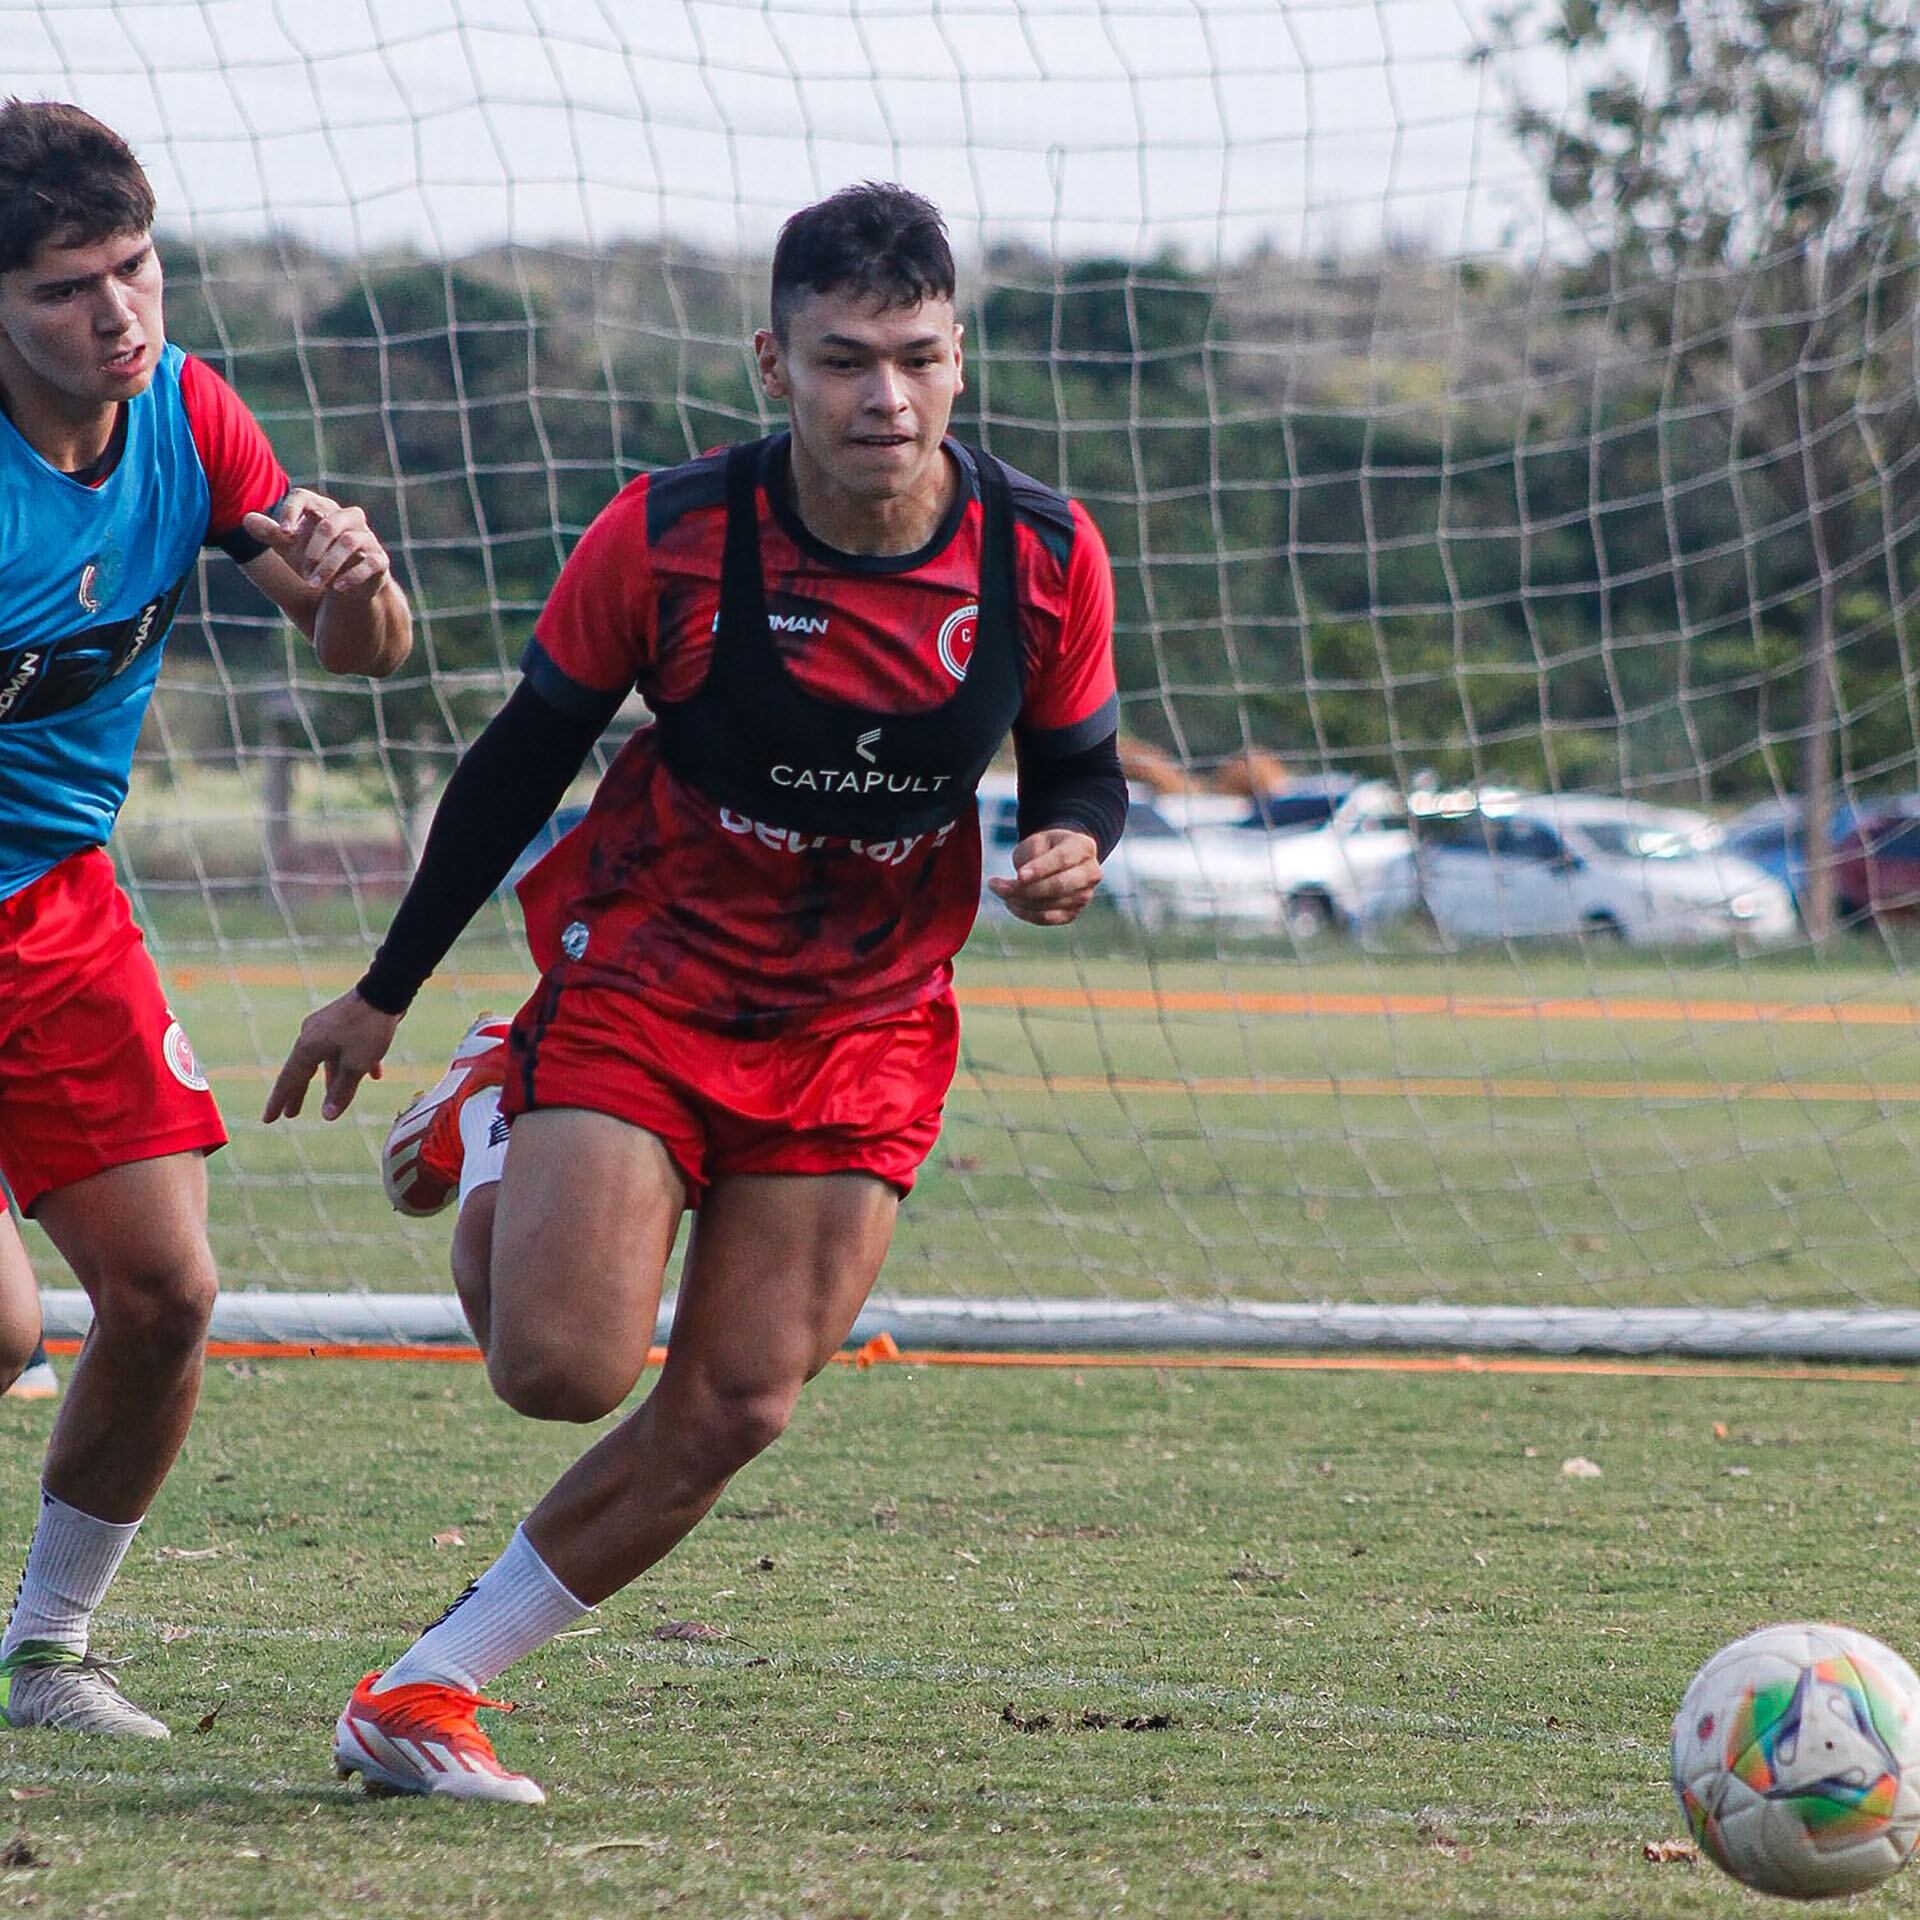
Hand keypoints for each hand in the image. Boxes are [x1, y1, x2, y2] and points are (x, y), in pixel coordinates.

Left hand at [243, 488, 391, 604]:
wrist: (349, 586)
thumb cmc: (318, 560)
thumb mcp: (292, 549)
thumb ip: (273, 533)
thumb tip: (246, 519)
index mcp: (323, 511)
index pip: (305, 498)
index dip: (292, 511)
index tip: (284, 533)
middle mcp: (348, 520)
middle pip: (330, 523)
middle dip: (313, 549)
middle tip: (303, 571)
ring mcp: (367, 539)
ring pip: (350, 542)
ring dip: (329, 565)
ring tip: (314, 584)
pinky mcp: (379, 560)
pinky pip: (371, 562)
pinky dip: (353, 575)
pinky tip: (338, 588)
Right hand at [263, 990, 400, 1122]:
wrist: (386, 990)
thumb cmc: (368, 1029)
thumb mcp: (356, 1065)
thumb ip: (342, 1091)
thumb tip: (327, 1116)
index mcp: (307, 1047)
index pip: (289, 1080)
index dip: (278, 1102)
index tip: (268, 1120)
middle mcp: (311, 1036)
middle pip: (303, 1070)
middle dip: (299, 1094)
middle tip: (290, 1114)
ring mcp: (327, 1027)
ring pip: (326, 1061)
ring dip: (330, 1080)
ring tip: (330, 1100)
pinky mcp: (344, 1021)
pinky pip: (345, 1048)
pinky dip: (354, 1062)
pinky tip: (374, 1074)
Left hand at [988, 828, 1102, 925]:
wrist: (1061, 858)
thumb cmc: (1046, 847)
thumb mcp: (1038, 840)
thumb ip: (1032, 855)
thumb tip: (1022, 881)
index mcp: (1084, 847)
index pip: (1062, 859)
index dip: (1040, 868)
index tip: (1018, 875)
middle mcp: (1090, 873)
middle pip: (1059, 885)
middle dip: (1025, 889)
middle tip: (996, 886)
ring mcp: (1084, 896)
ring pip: (1050, 905)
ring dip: (1020, 901)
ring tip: (1000, 891)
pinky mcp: (1073, 913)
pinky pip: (1048, 918)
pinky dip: (1026, 914)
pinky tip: (1011, 903)